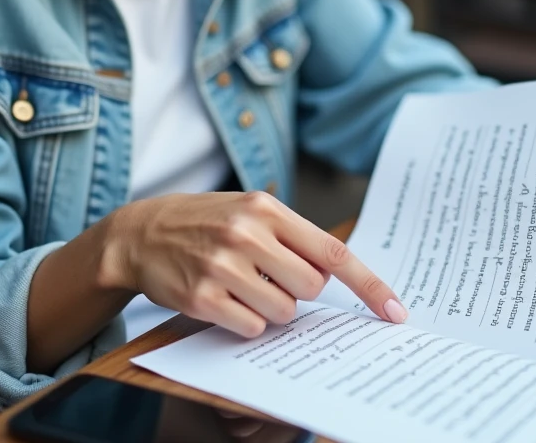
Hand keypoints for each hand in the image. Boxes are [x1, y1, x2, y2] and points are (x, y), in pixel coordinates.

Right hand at [104, 191, 407, 336]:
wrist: (140, 233)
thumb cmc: (206, 222)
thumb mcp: (249, 211)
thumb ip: (291, 236)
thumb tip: (333, 274)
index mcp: (267, 209)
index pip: (332, 251)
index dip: (369, 285)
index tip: (395, 311)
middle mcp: (247, 234)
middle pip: (312, 287)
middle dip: (300, 290)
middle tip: (272, 276)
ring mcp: (223, 266)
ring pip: (284, 311)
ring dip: (272, 307)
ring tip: (244, 285)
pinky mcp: (203, 297)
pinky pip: (252, 326)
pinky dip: (247, 321)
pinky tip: (226, 300)